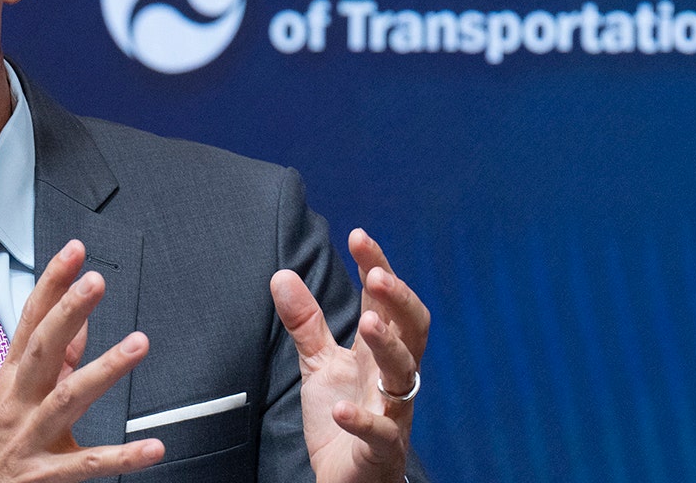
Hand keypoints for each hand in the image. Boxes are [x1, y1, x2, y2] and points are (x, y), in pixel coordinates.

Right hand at [0, 239, 164, 482]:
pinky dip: (122, 457)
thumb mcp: (16, 396)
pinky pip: (87, 465)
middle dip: (67, 312)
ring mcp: (30, 438)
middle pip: (42, 349)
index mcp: (13, 379)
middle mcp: (19, 402)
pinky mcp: (44, 475)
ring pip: (67, 398)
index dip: (52, 284)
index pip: (31, 321)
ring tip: (137, 344)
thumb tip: (80, 325)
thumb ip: (54, 360)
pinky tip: (153, 447)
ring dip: (103, 369)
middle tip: (95, 281)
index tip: (74, 251)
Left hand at [270, 228, 429, 482]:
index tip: (358, 236)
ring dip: (390, 347)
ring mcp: (392, 412)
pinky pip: (381, 433)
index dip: (377, 268)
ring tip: (369, 324)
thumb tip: (282, 274)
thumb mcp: (319, 363)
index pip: (385, 302)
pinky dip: (362, 419)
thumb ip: (306, 323)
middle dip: (398, 301)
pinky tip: (339, 406)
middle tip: (376, 277)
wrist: (346, 478)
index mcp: (378, 352)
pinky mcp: (382, 449)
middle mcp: (392, 377)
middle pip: (413, 331)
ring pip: (405, 375)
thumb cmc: (341, 418)